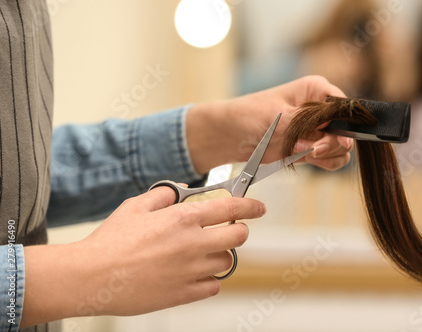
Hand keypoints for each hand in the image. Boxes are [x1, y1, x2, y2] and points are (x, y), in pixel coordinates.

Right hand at [21, 186, 265, 325]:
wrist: (92, 277)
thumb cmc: (110, 241)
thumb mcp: (135, 206)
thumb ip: (162, 198)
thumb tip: (177, 196)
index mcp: (183, 219)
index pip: (231, 207)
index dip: (250, 206)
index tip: (258, 207)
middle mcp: (193, 244)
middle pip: (238, 236)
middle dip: (239, 231)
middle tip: (230, 230)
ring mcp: (190, 271)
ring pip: (227, 262)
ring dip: (220, 256)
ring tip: (202, 254)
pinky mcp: (183, 294)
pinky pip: (213, 287)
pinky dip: (209, 281)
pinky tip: (194, 275)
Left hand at [187, 75, 353, 172]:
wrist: (230, 135)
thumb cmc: (248, 115)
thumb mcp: (277, 116)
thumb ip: (305, 123)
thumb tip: (332, 133)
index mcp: (316, 90)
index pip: (345, 106)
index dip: (345, 124)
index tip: (337, 138)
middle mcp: (322, 110)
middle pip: (347, 130)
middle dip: (333, 143)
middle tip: (312, 149)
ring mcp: (318, 131)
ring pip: (342, 148)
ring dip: (327, 154)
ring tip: (300, 151)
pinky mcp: (311, 149)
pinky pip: (331, 160)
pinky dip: (322, 163)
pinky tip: (302, 157)